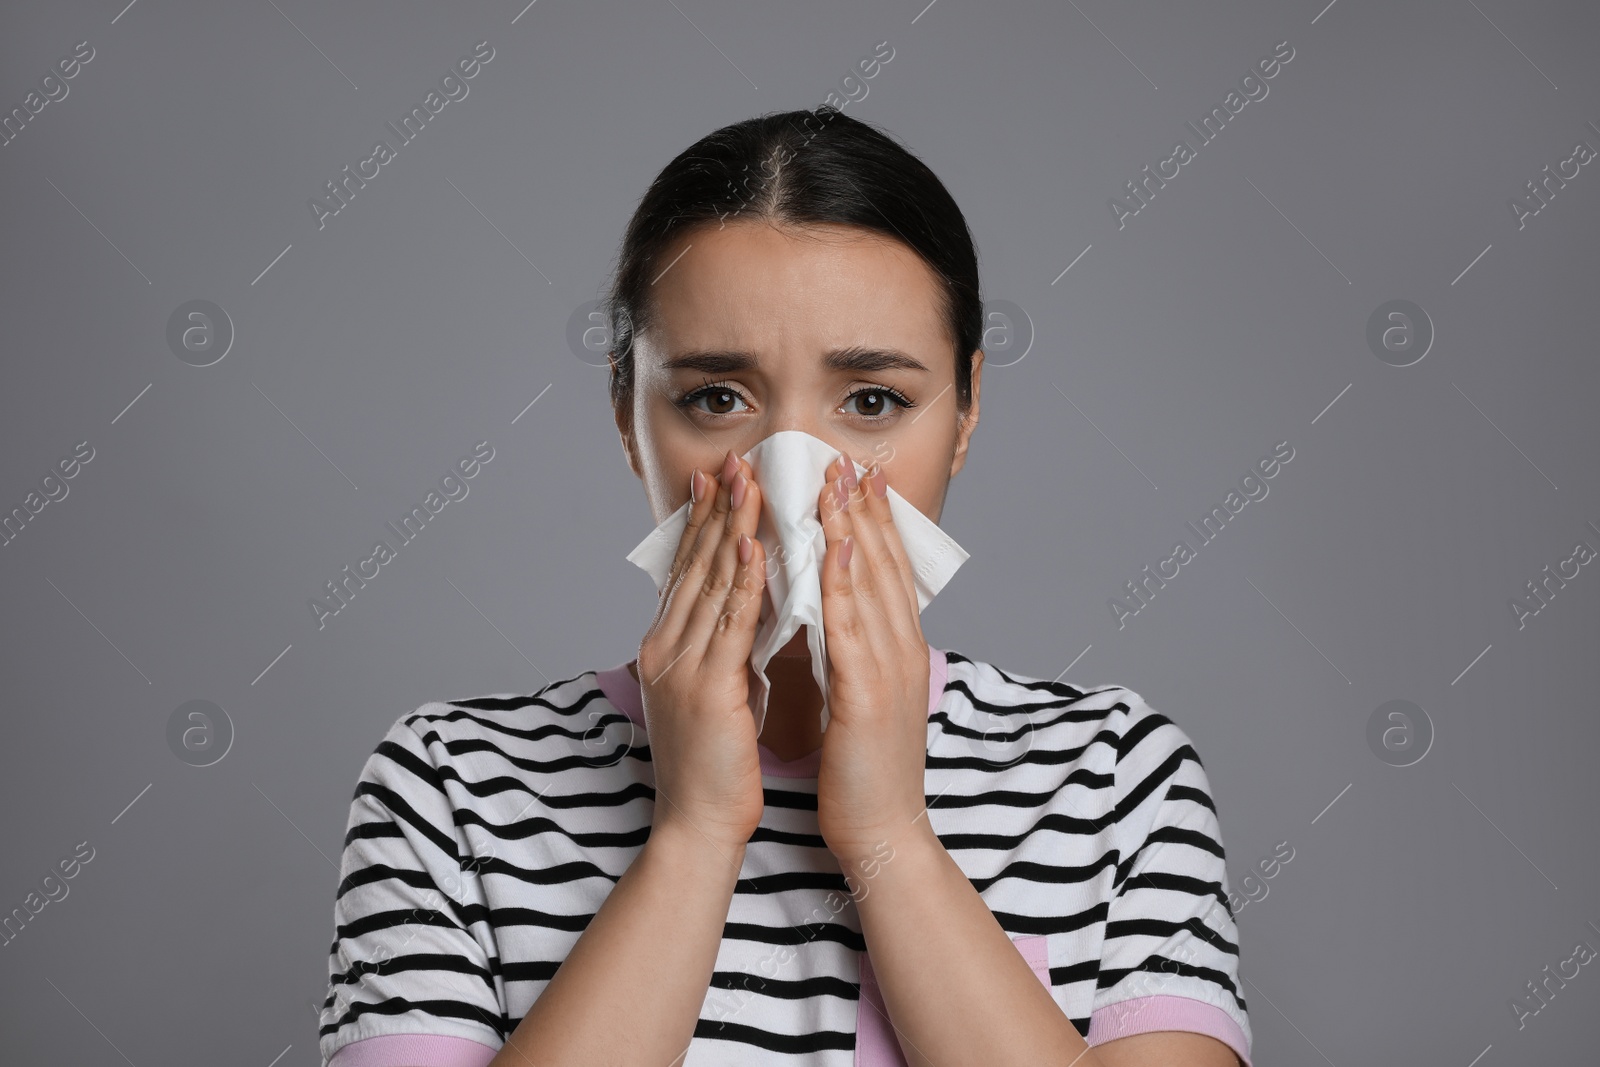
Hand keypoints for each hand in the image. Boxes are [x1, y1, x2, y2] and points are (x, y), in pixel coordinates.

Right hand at [637, 449, 768, 854]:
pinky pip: (728, 623)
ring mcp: (680, 666)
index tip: (721, 477)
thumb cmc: (712, 766)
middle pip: (693, 564)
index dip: (705, 521)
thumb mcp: (714, 693)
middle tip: (737, 458)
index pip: (687, 571)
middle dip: (717, 507)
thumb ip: (722, 649)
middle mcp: (665, 648)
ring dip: (731, 526)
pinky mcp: (705, 688)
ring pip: (709, 582)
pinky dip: (741, 579)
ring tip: (750, 481)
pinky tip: (754, 545)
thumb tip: (746, 610)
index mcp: (667, 649)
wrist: (697, 825)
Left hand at [813, 451, 933, 868]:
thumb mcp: (861, 700)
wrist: (884, 833)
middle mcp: (902, 651)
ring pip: (870, 583)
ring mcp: (889, 669)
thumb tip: (831, 620)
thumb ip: (851, 656)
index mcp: (899, 652)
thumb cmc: (865, 773)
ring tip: (836, 481)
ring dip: (852, 528)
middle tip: (847, 458)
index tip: (857, 479)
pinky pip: (851, 625)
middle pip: (883, 565)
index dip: (872, 523)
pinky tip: (835, 547)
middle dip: (864, 508)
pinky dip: (843, 581)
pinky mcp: (868, 693)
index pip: (885, 573)